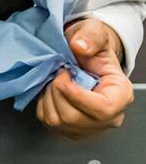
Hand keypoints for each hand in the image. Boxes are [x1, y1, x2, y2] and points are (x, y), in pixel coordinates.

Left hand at [35, 18, 132, 138]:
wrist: (85, 58)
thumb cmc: (92, 49)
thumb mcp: (94, 34)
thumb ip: (90, 37)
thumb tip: (79, 47)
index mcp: (121, 95)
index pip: (103, 109)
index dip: (77, 95)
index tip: (65, 75)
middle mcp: (109, 116)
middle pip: (74, 117)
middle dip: (57, 91)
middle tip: (60, 72)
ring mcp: (89, 126)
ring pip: (58, 121)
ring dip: (48, 96)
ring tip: (56, 80)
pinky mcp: (70, 129)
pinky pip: (47, 121)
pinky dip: (43, 103)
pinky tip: (52, 90)